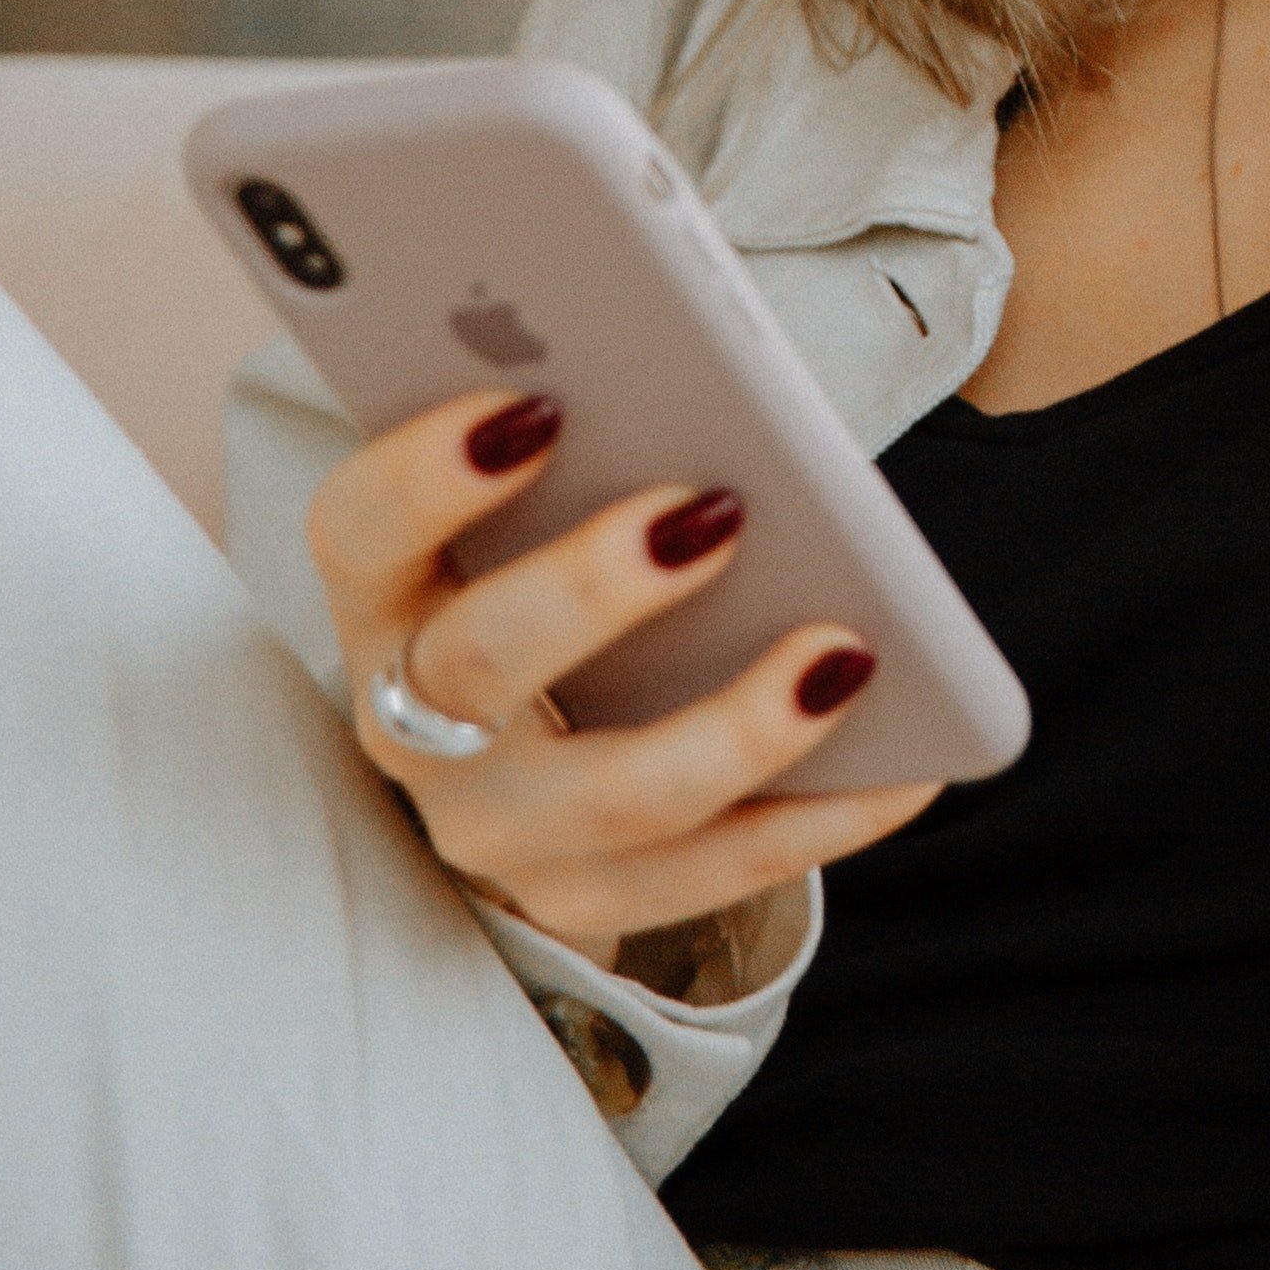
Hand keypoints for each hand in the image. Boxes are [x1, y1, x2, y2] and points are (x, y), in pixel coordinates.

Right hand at [302, 390, 941, 971]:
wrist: (539, 747)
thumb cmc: (562, 558)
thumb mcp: (549, 497)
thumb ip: (594, 432)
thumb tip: (707, 369)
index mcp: (386, 595)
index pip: (358, 528)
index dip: (427, 471)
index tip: (535, 404)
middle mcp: (414, 724)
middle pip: (477, 666)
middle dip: (595, 588)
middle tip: (716, 511)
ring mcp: (496, 831)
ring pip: (610, 799)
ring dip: (735, 727)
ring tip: (845, 653)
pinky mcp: (588, 900)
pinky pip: (714, 875)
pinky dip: (822, 816)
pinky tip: (912, 765)